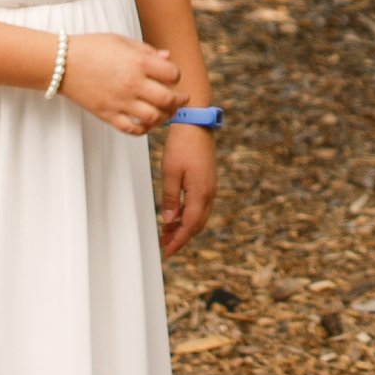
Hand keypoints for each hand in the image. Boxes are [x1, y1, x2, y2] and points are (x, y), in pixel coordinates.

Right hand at [60, 33, 180, 134]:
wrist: (61, 63)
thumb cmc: (91, 48)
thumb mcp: (121, 41)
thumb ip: (146, 51)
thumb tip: (168, 58)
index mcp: (138, 62)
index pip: (172, 74)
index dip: (176, 76)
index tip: (172, 77)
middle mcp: (132, 84)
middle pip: (168, 99)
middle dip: (179, 101)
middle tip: (181, 99)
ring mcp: (120, 102)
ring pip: (153, 118)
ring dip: (164, 116)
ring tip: (165, 112)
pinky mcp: (107, 115)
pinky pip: (132, 129)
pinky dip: (143, 129)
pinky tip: (145, 122)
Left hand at [157, 125, 216, 256]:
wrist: (196, 123)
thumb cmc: (183, 144)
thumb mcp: (170, 172)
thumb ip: (170, 198)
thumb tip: (169, 219)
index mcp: (200, 193)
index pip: (190, 225)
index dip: (179, 240)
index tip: (168, 251)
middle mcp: (209, 192)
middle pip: (196, 224)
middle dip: (181, 236)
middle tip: (165, 245)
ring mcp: (209, 186)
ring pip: (198, 215)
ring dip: (183, 225)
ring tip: (166, 232)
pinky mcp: (206, 180)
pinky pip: (199, 204)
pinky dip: (187, 213)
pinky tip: (175, 214)